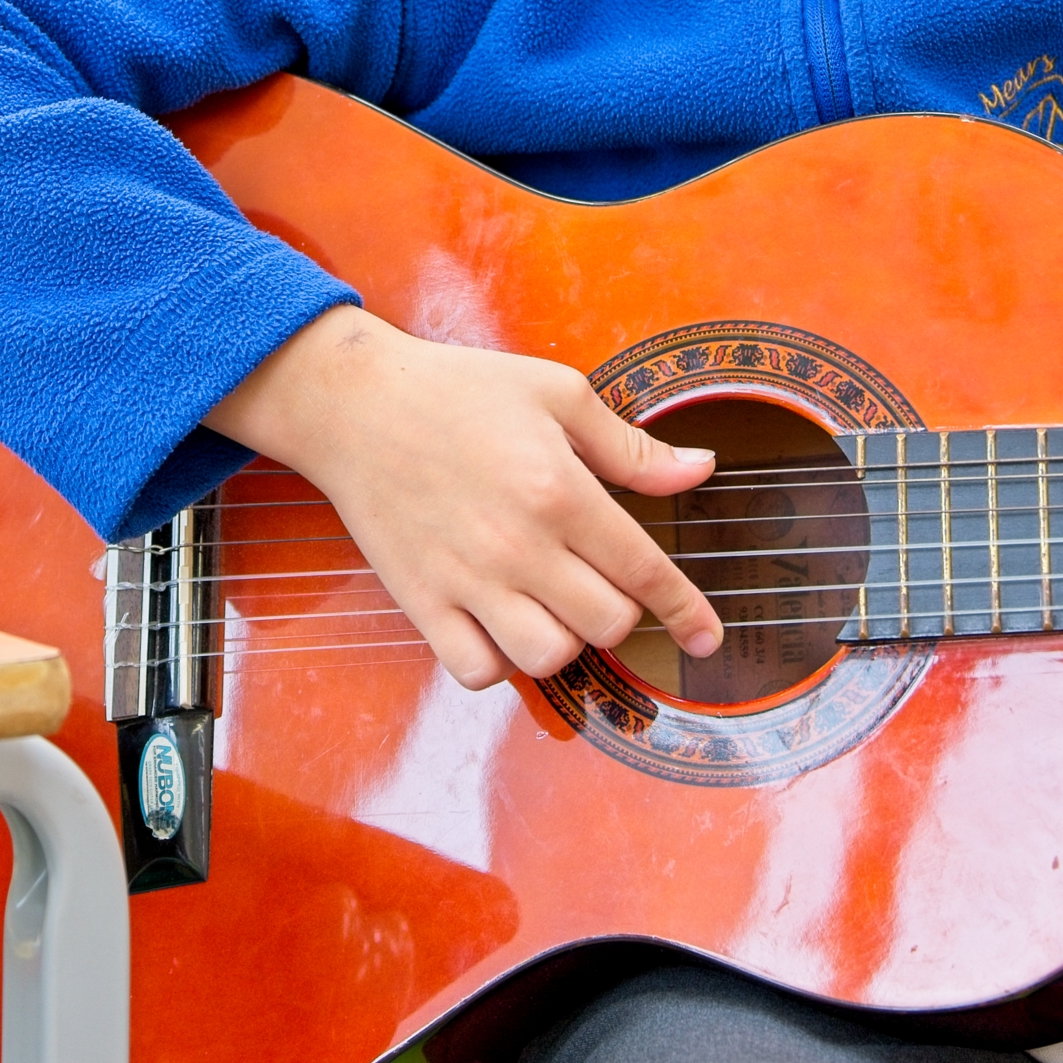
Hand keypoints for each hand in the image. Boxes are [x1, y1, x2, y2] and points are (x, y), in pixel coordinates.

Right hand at [205, 305, 724, 689]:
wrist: (356, 404)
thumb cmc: (458, 390)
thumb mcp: (556, 394)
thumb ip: (630, 445)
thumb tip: (700, 469)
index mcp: (559, 490)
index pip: (645, 571)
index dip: (688, 612)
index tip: (707, 637)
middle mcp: (518, 545)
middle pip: (606, 625)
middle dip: (622, 612)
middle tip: (602, 582)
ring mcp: (466, 580)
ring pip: (547, 658)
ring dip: (566, 640)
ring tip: (554, 605)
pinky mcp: (421, 601)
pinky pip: (476, 672)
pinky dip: (500, 663)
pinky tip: (502, 627)